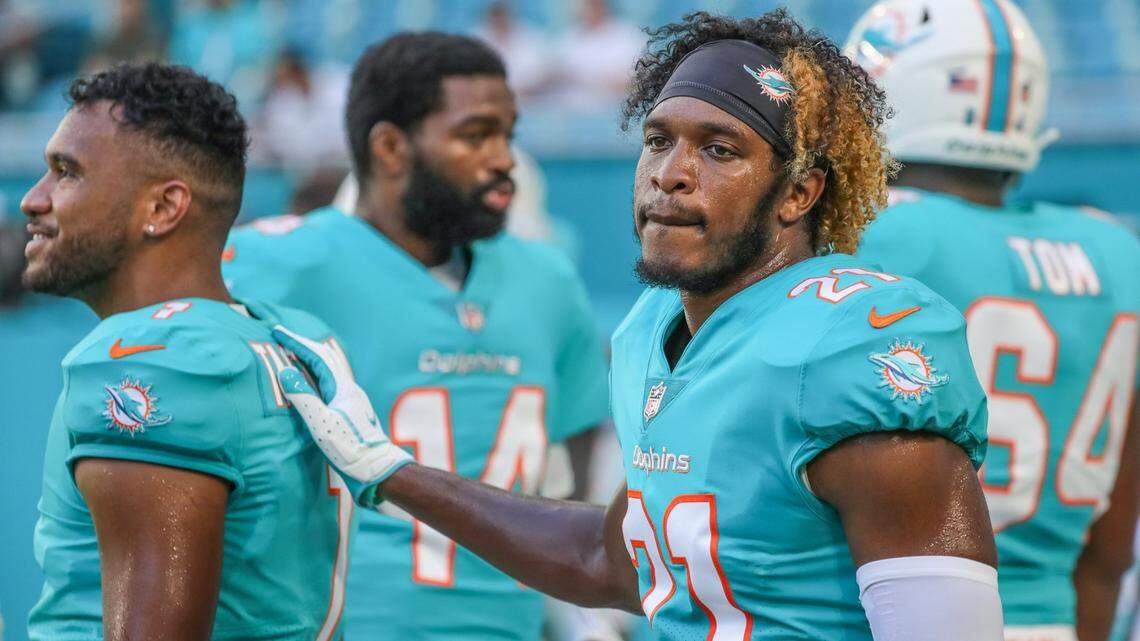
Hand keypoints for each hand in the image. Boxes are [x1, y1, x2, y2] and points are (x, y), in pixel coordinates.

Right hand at [272, 325, 411, 505]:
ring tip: (293, 353)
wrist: (377, 469)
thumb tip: (286, 372)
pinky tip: (312, 383)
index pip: (317, 356)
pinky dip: (316, 375)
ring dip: (310, 359)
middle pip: (325, 359)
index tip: (278, 331)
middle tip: (283, 337)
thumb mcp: (322, 424)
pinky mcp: (351, 411)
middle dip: (303, 345)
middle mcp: (349, 389)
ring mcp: (352, 400)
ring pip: (329, 370)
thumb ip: (304, 398)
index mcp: (342, 388)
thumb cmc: (351, 449)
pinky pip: (330, 383)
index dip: (297, 342)